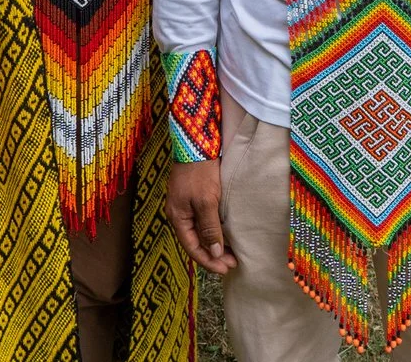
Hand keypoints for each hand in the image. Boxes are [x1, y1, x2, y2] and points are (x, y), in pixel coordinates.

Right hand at [165, 160, 233, 274]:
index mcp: (178, 217)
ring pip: (200, 232)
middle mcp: (180, 213)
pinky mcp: (195, 196)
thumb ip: (210, 228)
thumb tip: (214, 253)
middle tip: (233, 263)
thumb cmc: (199, 172)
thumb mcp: (206, 202)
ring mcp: (186, 204)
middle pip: (195, 241)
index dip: (208, 261)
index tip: (226, 269)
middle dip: (213, 255)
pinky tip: (226, 233)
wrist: (196, 142)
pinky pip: (203, 220)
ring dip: (215, 243)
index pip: (192, 247)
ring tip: (232, 252)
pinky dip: (214, 230)